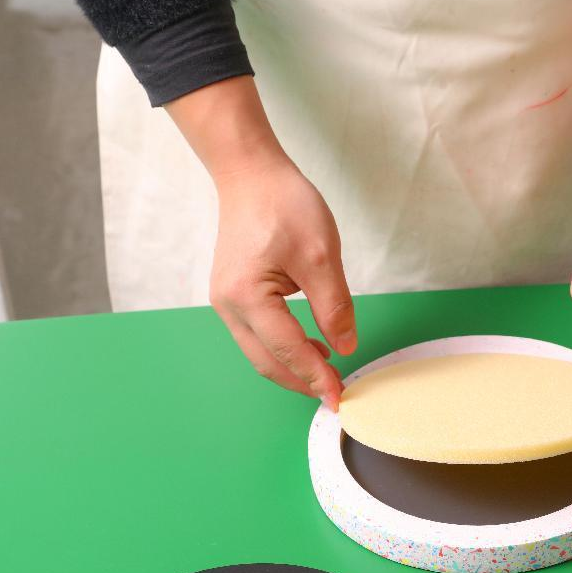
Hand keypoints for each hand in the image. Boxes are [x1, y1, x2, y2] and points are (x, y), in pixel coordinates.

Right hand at [165, 76, 355, 409]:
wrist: (251, 175)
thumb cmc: (283, 204)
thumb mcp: (322, 255)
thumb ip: (334, 306)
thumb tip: (346, 347)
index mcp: (247, 296)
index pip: (287, 350)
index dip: (316, 377)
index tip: (340, 397)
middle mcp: (228, 306)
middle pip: (267, 363)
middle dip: (302, 382)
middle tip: (336, 393)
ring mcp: (225, 303)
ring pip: (260, 354)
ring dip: (293, 368)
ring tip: (329, 371)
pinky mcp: (233, 298)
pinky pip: (258, 337)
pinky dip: (283, 350)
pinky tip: (313, 347)